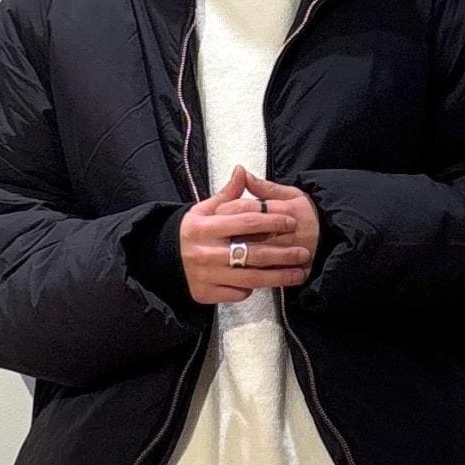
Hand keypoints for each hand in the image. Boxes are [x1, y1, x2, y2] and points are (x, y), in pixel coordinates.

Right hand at [178, 164, 320, 304]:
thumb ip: (227, 195)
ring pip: (251, 278)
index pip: (247, 221)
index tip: (291, 222)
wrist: (161, 258)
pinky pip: (237, 293)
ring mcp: (206, 276)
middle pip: (254, 253)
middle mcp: (206, 252)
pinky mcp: (205, 294)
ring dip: (278, 277)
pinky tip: (264, 283)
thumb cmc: (191, 231)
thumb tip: (242, 170)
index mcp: (206, 227)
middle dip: (283, 253)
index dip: (272, 221)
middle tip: (304, 251)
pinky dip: (252, 289)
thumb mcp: (203, 209)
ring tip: (299, 274)